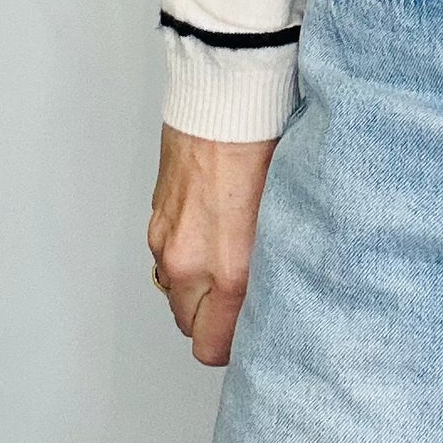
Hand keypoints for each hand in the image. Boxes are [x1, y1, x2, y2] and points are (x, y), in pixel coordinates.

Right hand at [148, 124, 276, 366]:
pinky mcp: (156, 218)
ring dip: (198, 289)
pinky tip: (212, 231)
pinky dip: (185, 258)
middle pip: (191, 328)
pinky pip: (166, 259)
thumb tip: (276, 294)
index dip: (234, 345)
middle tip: (244, 298)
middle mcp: (190, 262)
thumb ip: (273, 265)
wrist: (227, 97)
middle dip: (215, 321)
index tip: (254, 332)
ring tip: (229, 260)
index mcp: (230, 269)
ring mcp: (167, 241)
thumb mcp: (286, 216)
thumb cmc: (264, 144)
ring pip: (177, 293)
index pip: (214, 346)